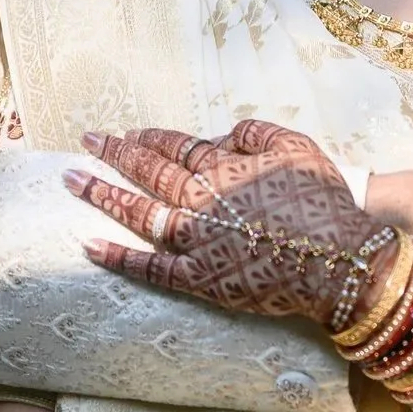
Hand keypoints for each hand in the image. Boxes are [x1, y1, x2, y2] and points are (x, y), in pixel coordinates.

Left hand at [67, 120, 388, 329]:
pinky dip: (118, 256)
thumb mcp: (296, 147)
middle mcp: (203, 200)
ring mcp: (197, 241)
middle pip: (150, 172)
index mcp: (225, 167)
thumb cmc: (323, 203)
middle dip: (114, 154)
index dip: (149, 137)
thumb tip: (220, 134)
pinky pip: (150, 268)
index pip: (177, 146)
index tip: (126, 132)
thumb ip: (254, 133)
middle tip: (87, 141)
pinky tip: (89, 244)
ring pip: (140, 213)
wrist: (339, 262)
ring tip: (73, 180)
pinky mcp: (200, 279)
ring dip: (104, 195)